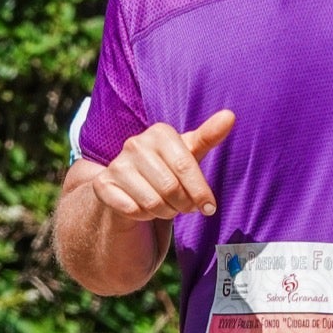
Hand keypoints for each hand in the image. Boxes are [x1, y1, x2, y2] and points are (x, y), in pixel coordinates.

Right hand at [91, 110, 235, 221]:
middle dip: (183, 205)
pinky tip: (143, 209)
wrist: (129, 187)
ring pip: (152, 202)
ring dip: (164, 212)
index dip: (200, 192)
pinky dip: (143, 216)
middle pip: (170, 187)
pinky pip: (132, 210)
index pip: (186, 166)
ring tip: (165, 206)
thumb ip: (209, 136)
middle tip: (184, 207)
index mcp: (160, 133)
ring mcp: (116, 164)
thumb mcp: (189, 153)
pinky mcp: (102, 185)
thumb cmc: (167, 168)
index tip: (210, 208)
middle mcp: (135, 144)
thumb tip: (230, 115)